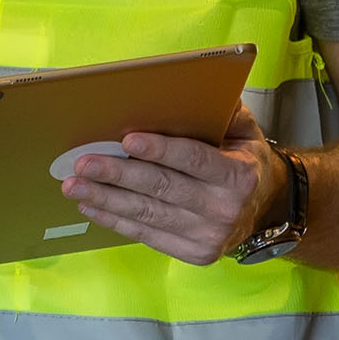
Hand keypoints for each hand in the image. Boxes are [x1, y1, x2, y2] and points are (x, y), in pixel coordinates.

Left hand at [59, 104, 274, 265]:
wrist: (263, 210)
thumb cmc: (244, 162)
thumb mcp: (245, 132)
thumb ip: (223, 111)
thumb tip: (194, 86)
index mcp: (238, 175)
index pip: (192, 159)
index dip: (159, 150)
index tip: (126, 139)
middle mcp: (224, 209)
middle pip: (162, 188)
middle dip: (118, 175)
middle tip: (83, 164)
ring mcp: (207, 236)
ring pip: (147, 215)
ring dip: (106, 199)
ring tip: (74, 186)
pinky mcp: (193, 253)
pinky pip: (146, 236)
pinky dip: (114, 220)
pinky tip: (92, 205)